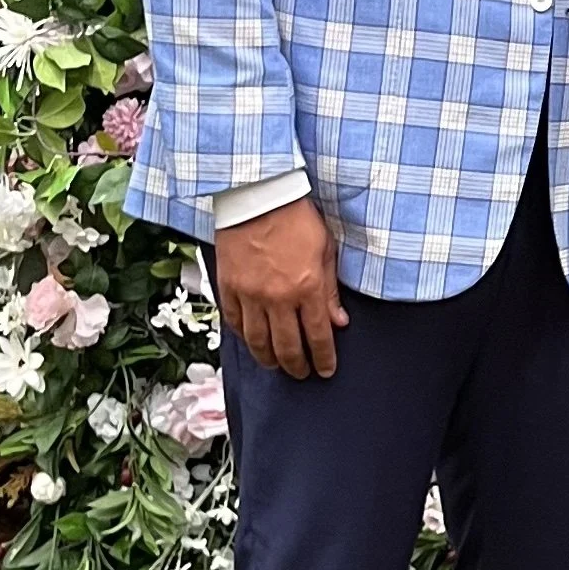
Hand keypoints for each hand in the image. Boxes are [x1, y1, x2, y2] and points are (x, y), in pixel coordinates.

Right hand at [214, 196, 345, 380]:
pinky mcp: (229, 288)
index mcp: (307, 287)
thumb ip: (331, 290)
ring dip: (269, 359)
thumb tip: (339, 321)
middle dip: (297, 366)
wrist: (259, 195)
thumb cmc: (297, 218)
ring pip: (258, 342)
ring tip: (277, 365)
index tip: (326, 370)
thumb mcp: (326, 250)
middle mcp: (278, 298)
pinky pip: (235, 323)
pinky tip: (253, 342)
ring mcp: (250, 295)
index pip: (317, 336)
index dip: (323, 358)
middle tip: (302, 374)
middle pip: (287, 346)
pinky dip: (245, 337)